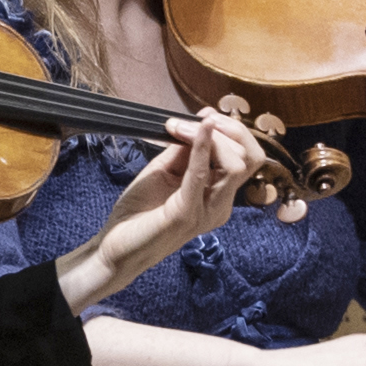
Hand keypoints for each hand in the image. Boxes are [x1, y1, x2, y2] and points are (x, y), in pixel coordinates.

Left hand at [65, 103, 275, 307]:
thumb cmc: (139, 214)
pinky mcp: (186, 213)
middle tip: (200, 119)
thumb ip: (184, 150)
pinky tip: (193, 129)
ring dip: (213, 136)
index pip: (245, 157)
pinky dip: (201, 147)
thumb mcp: (164, 172)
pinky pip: (201, 174)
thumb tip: (201, 121)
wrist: (115, 249)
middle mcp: (220, 205)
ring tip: (184, 127)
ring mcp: (207, 211)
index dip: (230, 131)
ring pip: (236, 165)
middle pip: (250, 158)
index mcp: (219, 196)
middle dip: (230, 130)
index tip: (202, 116)